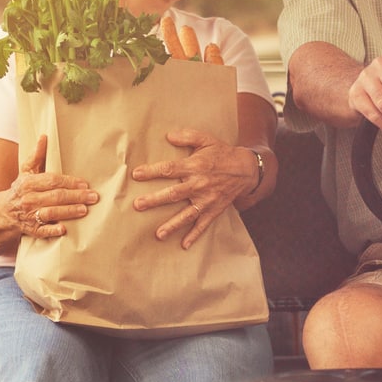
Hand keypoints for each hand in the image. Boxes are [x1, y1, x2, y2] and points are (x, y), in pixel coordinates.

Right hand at [3, 135, 97, 239]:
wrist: (2, 212)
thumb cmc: (20, 189)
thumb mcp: (26, 172)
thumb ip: (36, 156)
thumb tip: (44, 137)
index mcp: (28, 183)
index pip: (52, 181)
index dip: (69, 182)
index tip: (84, 183)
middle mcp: (28, 199)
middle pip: (55, 196)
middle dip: (75, 196)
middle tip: (93, 197)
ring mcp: (28, 215)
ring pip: (50, 213)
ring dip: (68, 212)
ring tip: (84, 210)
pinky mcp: (30, 230)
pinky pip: (41, 231)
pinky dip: (52, 231)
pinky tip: (64, 229)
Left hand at [131, 128, 258, 248]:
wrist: (246, 169)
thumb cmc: (222, 153)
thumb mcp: (206, 139)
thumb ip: (187, 136)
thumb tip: (168, 136)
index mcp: (195, 166)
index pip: (169, 169)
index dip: (152, 171)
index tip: (136, 174)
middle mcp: (199, 185)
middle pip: (174, 194)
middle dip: (155, 200)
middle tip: (138, 205)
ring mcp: (207, 200)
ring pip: (187, 214)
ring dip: (172, 225)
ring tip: (158, 235)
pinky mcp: (214, 210)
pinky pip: (203, 225)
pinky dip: (194, 235)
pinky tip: (184, 245)